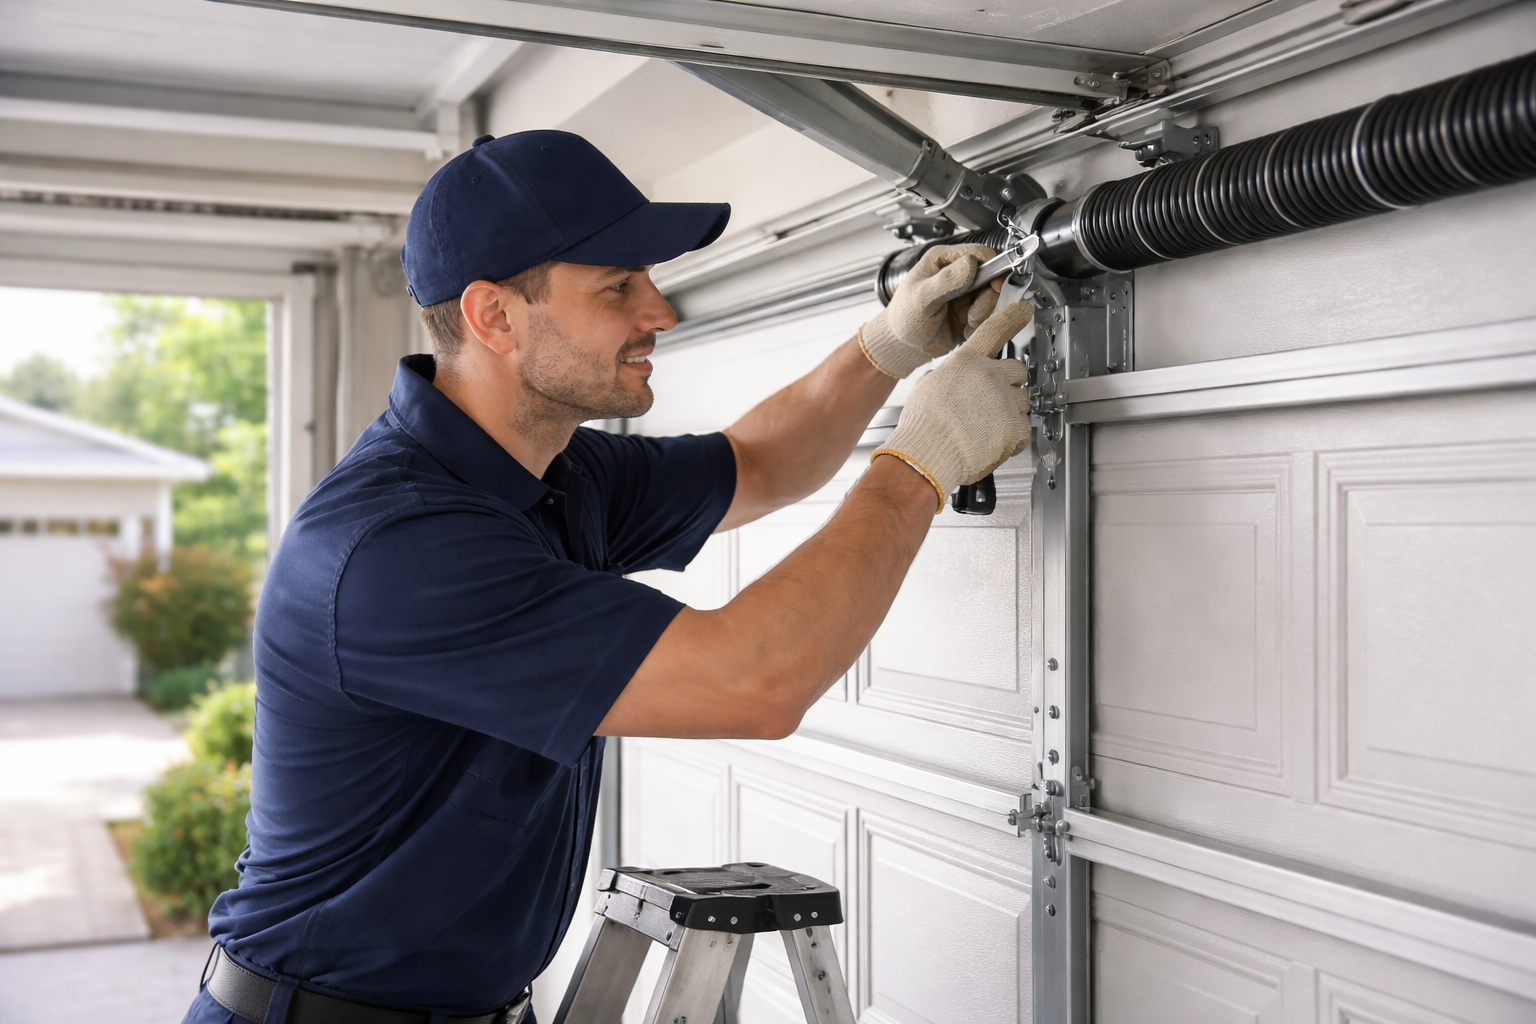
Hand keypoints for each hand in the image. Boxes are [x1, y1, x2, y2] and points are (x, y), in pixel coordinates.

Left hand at [858, 243, 1002, 378]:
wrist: (904, 345)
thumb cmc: (904, 318)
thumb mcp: (922, 298)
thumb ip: (946, 280)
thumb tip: (971, 264)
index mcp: (943, 259)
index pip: (979, 253)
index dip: (991, 267)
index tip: (992, 285)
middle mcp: (957, 273)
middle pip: (993, 275)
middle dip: (986, 297)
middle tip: (973, 313)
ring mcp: (966, 292)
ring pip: (993, 296)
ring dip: (983, 312)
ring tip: (967, 322)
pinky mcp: (971, 310)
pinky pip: (989, 314)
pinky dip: (981, 324)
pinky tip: (965, 329)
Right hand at [872, 300, 1034, 512]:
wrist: (927, 456)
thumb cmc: (922, 427)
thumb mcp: (926, 387)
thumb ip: (947, 376)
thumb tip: (950, 378)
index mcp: (966, 363)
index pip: (994, 330)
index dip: (1012, 317)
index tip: (1023, 309)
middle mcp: (989, 376)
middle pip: (1017, 370)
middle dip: (1009, 383)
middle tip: (992, 400)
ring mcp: (1005, 401)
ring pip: (1022, 400)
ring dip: (1010, 411)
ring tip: (986, 427)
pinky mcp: (1015, 427)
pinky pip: (1024, 428)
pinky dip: (1013, 438)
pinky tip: (992, 442)